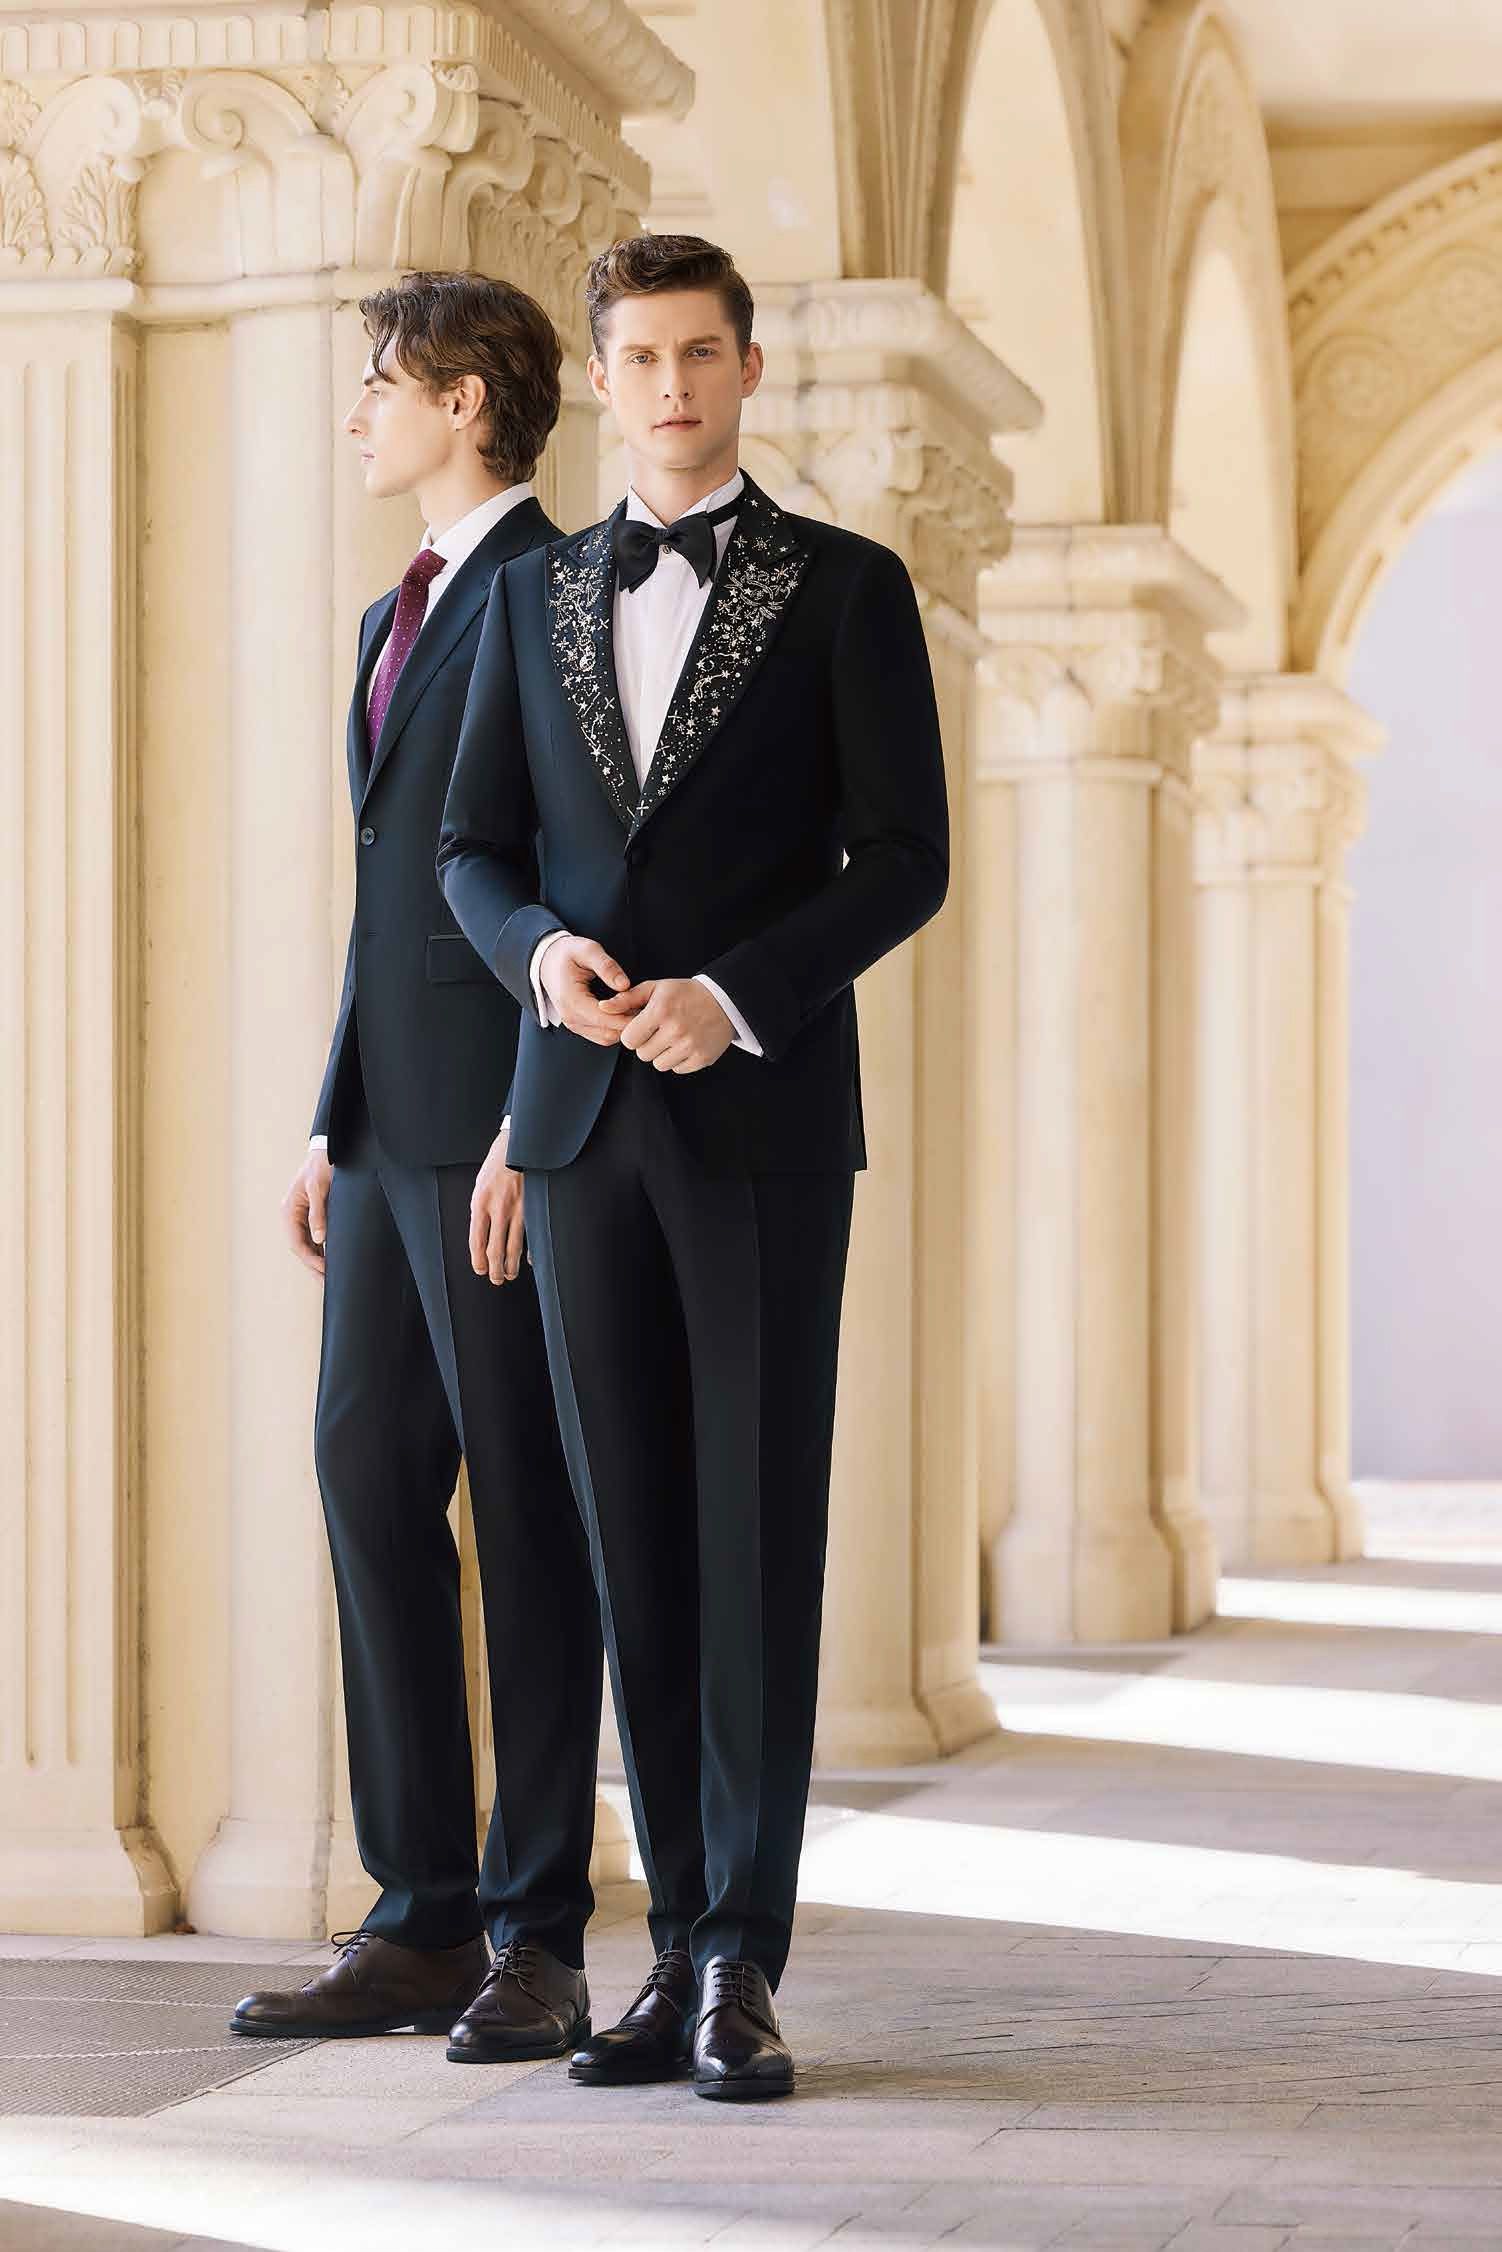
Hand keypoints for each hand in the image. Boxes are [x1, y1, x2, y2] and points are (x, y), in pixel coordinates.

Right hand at [283, 1144, 332, 1277]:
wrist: (327, 1150)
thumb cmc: (322, 1166)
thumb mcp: (320, 1188)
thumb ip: (318, 1214)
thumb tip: (319, 1240)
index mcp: (289, 1210)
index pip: (297, 1243)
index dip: (310, 1259)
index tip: (325, 1271)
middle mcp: (292, 1216)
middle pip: (301, 1247)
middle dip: (313, 1266)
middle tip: (327, 1284)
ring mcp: (301, 1216)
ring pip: (308, 1245)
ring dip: (317, 1260)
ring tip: (329, 1278)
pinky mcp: (312, 1215)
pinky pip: (314, 1238)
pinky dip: (322, 1250)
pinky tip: (330, 1261)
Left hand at [469, 1122, 525, 1284]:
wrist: (519, 1144)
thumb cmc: (497, 1164)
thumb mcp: (480, 1185)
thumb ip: (480, 1209)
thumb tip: (482, 1235)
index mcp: (480, 1202)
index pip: (477, 1240)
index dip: (478, 1260)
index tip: (480, 1270)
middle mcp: (498, 1208)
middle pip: (495, 1249)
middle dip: (495, 1269)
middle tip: (496, 1280)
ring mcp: (518, 1208)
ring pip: (514, 1246)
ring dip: (510, 1265)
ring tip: (509, 1275)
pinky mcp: (533, 1206)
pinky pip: (531, 1235)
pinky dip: (530, 1251)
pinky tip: (528, 1261)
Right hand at [540, 934, 640, 1045]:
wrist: (547, 960)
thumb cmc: (568, 953)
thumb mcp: (587, 950)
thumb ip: (607, 966)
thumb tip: (625, 985)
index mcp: (572, 1001)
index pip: (606, 1020)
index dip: (629, 1016)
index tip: (646, 1006)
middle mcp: (571, 1018)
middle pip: (609, 1033)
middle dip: (629, 1023)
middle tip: (646, 1006)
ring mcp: (573, 1025)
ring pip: (607, 1038)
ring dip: (623, 1027)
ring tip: (637, 1008)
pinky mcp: (579, 1027)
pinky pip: (602, 1036)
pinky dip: (616, 1028)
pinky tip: (625, 1012)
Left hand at [614, 978, 733, 1072]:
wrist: (725, 1001)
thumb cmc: (684, 994)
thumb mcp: (655, 989)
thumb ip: (626, 999)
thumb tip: (602, 1008)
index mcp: (660, 1011)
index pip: (629, 1039)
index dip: (633, 1034)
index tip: (642, 1027)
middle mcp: (675, 1030)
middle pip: (642, 1054)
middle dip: (647, 1044)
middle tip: (659, 1032)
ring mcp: (690, 1046)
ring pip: (659, 1064)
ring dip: (662, 1054)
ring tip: (673, 1038)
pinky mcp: (702, 1058)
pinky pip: (677, 1069)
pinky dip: (679, 1060)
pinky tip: (685, 1044)